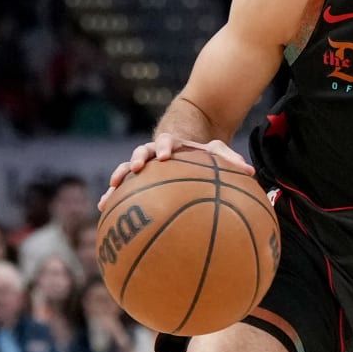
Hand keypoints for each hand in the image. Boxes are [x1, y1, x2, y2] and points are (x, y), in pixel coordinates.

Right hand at [100, 134, 253, 210]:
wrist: (183, 145)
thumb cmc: (201, 152)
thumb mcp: (216, 151)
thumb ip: (230, 159)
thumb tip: (250, 172)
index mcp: (172, 144)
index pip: (167, 141)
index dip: (165, 146)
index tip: (166, 155)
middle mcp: (154, 153)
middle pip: (141, 152)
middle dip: (136, 159)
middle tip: (135, 168)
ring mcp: (143, 166)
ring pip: (125, 170)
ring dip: (118, 179)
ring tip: (108, 195)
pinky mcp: (136, 179)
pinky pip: (122, 188)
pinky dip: (112, 196)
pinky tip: (102, 210)